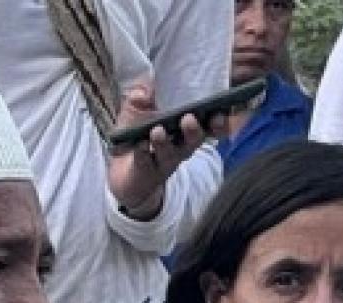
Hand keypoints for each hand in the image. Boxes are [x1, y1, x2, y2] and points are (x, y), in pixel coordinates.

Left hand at [106, 77, 225, 219]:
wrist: (121, 170)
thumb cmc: (137, 133)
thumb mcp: (138, 109)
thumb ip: (142, 95)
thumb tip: (143, 90)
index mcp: (187, 127)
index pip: (209, 123)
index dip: (219, 120)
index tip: (221, 111)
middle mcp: (181, 145)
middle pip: (195, 139)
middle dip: (194, 130)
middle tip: (188, 119)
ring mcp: (165, 160)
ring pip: (171, 153)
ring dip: (164, 141)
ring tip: (158, 131)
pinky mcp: (147, 172)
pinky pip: (146, 162)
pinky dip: (142, 153)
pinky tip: (139, 144)